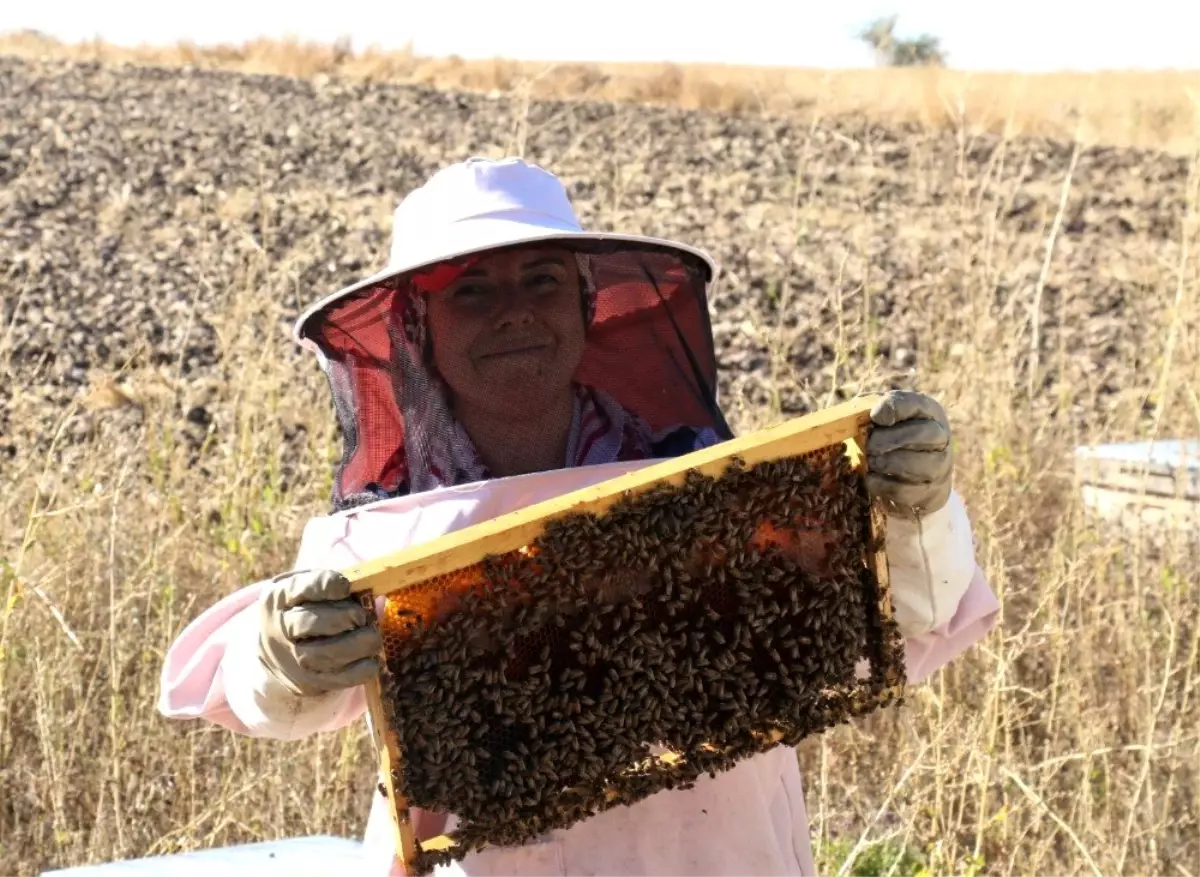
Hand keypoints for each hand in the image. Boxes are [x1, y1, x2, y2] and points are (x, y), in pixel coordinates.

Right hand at [257, 569, 381, 696]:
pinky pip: (339, 679)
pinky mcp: (307, 683)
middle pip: (310, 623)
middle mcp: (279, 629)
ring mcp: (291, 659)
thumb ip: (340, 589)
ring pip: (324, 655)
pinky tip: (371, 659)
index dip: (329, 585)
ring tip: (372, 637)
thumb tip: (378, 602)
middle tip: (361, 616)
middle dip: (345, 617)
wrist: (278, 651)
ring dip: (358, 644)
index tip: (346, 587)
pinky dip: (362, 669)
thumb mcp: (310, 591)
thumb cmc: (304, 609)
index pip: (303, 588)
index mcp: (279, 597)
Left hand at [866, 390, 953, 518]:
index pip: (916, 404)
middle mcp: (940, 437)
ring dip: (886, 463)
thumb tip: (855, 412)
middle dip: (888, 439)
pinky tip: (872, 478)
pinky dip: (882, 484)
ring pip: (916, 464)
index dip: (893, 408)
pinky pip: (904, 489)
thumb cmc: (895, 438)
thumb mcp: (884, 417)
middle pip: (922, 433)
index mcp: (928, 411)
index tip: (875, 417)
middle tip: (870, 445)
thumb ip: (869, 407)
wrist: (920, 477)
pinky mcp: (929, 492)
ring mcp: (939, 466)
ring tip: (872, 461)